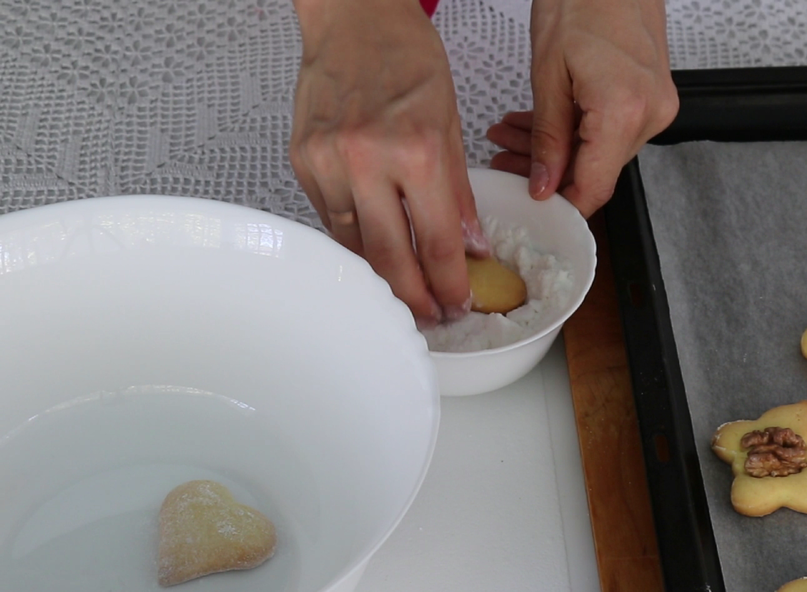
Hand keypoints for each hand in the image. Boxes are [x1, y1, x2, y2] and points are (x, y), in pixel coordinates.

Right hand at [290, 0, 487, 325]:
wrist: (353, 21)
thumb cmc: (405, 59)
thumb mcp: (452, 124)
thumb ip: (459, 193)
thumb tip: (472, 245)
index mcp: (417, 150)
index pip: (437, 242)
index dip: (450, 284)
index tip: (458, 303)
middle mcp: (368, 160)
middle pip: (390, 258)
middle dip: (414, 298)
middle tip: (431, 316)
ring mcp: (328, 163)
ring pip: (355, 246)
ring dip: (381, 277)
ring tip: (404, 294)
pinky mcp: (302, 162)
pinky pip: (331, 220)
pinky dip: (355, 241)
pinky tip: (373, 253)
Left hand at [487, 0, 677, 216]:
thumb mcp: (548, 73)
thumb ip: (548, 137)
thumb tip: (544, 183)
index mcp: (623, 111)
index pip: (594, 187)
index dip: (560, 205)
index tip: (531, 205)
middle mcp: (650, 114)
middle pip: (595, 170)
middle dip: (546, 171)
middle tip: (505, 159)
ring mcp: (656, 105)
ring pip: (600, 151)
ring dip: (556, 149)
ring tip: (512, 134)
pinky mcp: (651, 95)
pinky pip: (611, 129)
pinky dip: (577, 130)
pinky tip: (542, 124)